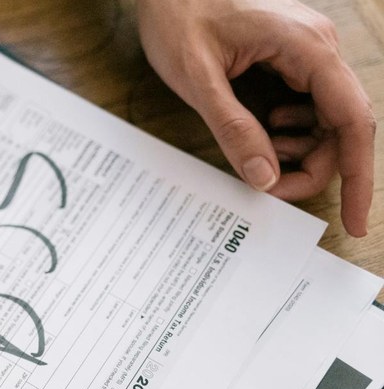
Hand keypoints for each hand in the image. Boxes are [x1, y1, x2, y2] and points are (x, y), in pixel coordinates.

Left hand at [136, 0, 374, 235]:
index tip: (354, 220)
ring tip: (259, 154)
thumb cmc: (178, 18)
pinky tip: (263, 133)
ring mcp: (309, 51)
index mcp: (307, 46)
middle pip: (343, 125)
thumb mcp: (197, 78)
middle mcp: (319, 46)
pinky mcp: (292, 57)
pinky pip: (310, 104)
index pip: (353, 120)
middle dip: (314, 166)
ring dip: (301, 150)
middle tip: (270, 189)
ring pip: (327, 118)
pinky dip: (291, 131)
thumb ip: (232, 127)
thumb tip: (264, 177)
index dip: (358, 176)